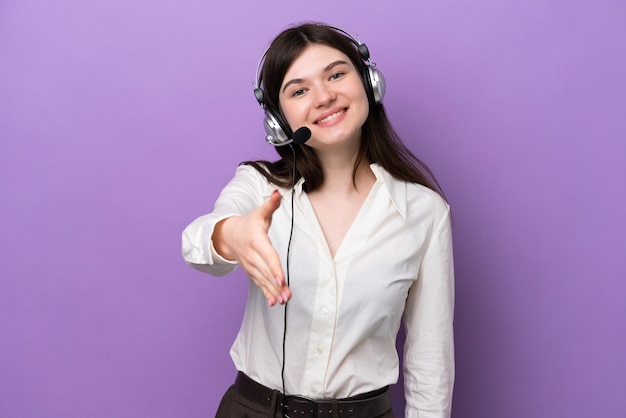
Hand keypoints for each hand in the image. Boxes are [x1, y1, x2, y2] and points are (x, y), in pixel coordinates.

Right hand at [213, 190, 290, 305]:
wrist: (227, 235)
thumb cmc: (247, 224)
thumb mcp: (259, 213)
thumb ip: (270, 205)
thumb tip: (278, 193)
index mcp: (256, 241)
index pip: (267, 256)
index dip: (274, 268)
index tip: (280, 279)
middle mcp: (253, 255)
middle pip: (266, 271)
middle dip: (276, 284)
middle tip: (287, 295)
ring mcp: (251, 265)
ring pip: (263, 280)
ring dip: (273, 292)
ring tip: (284, 301)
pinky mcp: (251, 272)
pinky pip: (259, 284)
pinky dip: (267, 294)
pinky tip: (275, 303)